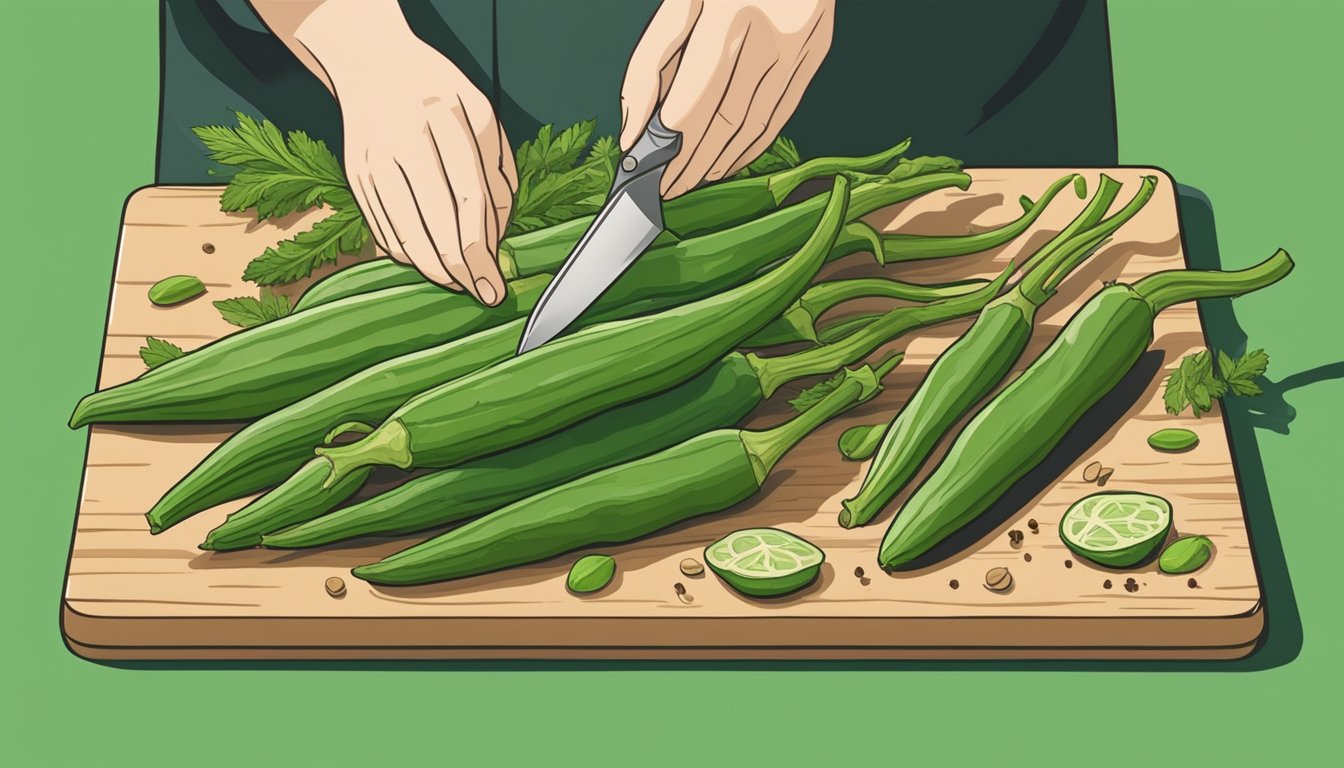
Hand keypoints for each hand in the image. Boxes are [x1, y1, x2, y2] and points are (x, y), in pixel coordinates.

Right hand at [267, 0, 517, 302]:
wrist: (370, 61)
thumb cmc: (439, 92)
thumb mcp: (481, 115)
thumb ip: (498, 173)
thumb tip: (497, 238)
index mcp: (446, 118)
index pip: (469, 200)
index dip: (482, 251)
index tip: (496, 286)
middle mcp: (405, 139)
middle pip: (437, 225)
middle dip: (463, 271)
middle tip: (483, 295)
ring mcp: (373, 159)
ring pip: (406, 235)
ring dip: (436, 270)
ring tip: (459, 283)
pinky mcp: (354, 175)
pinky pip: (383, 230)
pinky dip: (408, 254)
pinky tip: (429, 261)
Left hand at [620, 0, 833, 198]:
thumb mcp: (680, 0)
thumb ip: (649, 63)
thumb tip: (634, 129)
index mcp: (728, 15)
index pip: (694, 104)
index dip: (669, 148)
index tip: (646, 173)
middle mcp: (770, 34)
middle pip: (725, 122)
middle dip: (692, 165)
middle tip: (666, 189)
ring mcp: (800, 46)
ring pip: (757, 126)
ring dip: (721, 162)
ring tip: (692, 180)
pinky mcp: (818, 52)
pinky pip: (783, 113)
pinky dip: (753, 145)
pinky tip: (728, 159)